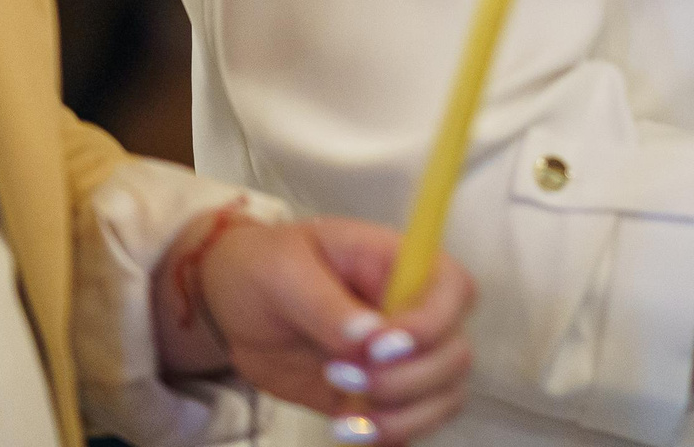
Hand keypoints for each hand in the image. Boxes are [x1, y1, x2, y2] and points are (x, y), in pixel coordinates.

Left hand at [161, 213, 474, 443]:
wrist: (238, 304)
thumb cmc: (268, 266)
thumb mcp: (287, 272)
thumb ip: (327, 304)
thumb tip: (369, 337)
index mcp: (405, 263)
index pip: (454, 291)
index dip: (430, 325)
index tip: (377, 350)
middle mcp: (417, 310)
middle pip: (455, 353)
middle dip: (408, 380)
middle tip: (340, 376)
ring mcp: (404, 356)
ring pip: (446, 394)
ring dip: (404, 416)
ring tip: (346, 420)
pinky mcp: (382, 393)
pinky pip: (414, 421)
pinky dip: (392, 434)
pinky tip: (349, 430)